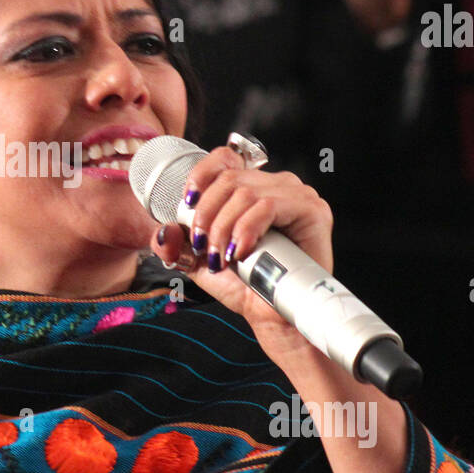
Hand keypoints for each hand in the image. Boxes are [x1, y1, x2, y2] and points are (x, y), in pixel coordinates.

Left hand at [147, 146, 334, 369]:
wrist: (272, 314)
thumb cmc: (244, 284)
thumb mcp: (199, 261)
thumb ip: (176, 245)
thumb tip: (163, 232)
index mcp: (252, 186)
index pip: (224, 158)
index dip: (200, 175)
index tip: (187, 204)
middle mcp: (275, 184)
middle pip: (229, 178)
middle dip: (207, 215)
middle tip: (204, 247)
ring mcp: (295, 194)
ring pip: (245, 193)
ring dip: (224, 227)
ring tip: (222, 257)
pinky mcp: (310, 209)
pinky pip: (268, 206)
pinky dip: (246, 229)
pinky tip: (240, 252)